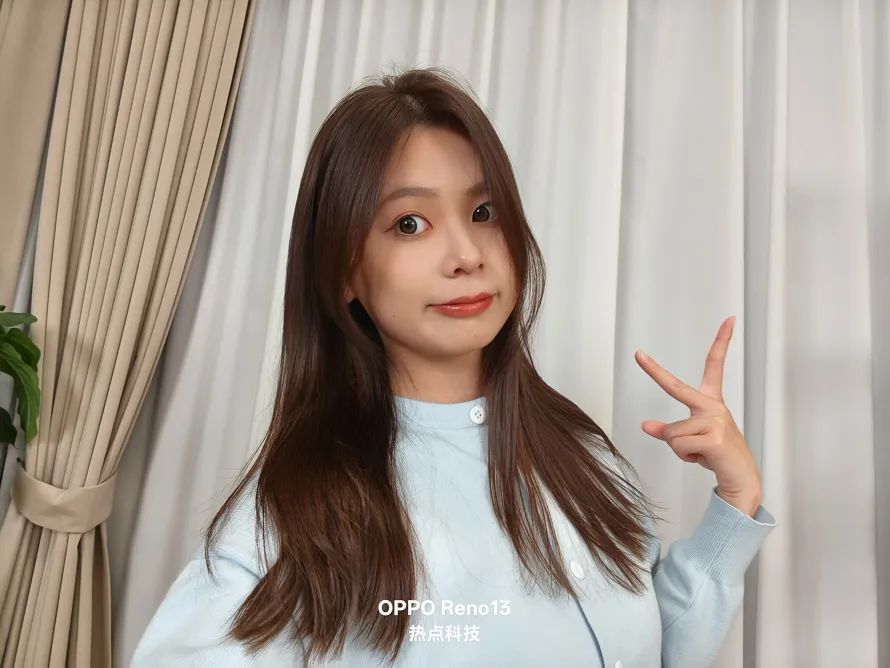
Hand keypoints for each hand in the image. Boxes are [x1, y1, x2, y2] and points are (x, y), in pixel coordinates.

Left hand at [635, 316, 761, 516]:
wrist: (741, 480)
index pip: (715, 364)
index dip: (722, 340)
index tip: (730, 319)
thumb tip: (644, 425)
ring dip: (679, 449)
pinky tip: (704, 459)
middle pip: (676, 387)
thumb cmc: (716, 455)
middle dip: (654, 370)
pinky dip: (685, 457)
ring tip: (699, 453)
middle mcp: (713, 406)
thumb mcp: (689, 440)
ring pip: (671, 433)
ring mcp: (714, 420)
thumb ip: (668, 430)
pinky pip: (678, 445)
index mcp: (711, 401)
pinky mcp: (713, 438)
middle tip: (637, 353)